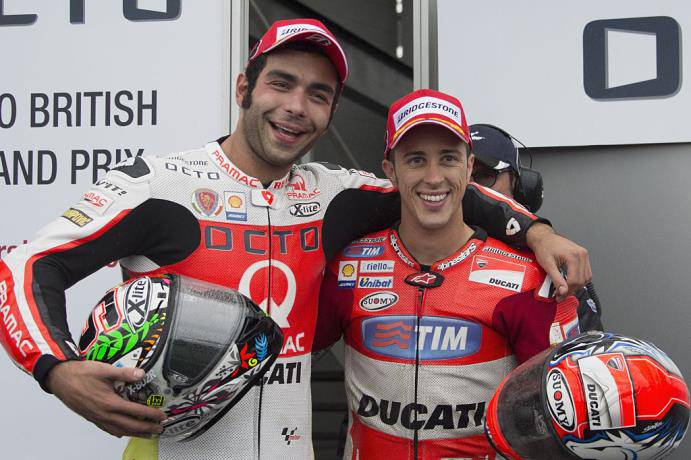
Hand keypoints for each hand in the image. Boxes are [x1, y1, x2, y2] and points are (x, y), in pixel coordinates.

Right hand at [47, 360, 165, 437]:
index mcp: (110, 403)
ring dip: (134, 433)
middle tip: (159, 429)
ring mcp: (97, 418)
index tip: (161, 416)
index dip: (151, 415)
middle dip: (146, 428)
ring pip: (119, 430)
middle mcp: (104, 414)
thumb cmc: (80, 374)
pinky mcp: (91, 417)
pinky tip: (122, 433)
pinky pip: (107, 429)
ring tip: (146, 434)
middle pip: (130, 425)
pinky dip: (118, 432)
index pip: (136, 412)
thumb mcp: (104, 369)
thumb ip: (124, 373)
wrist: (60, 379)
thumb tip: (141, 374)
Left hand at [526, 223, 591, 300]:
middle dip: (571, 290)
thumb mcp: (548, 265)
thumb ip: (556, 279)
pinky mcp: (583, 256)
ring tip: (565, 289)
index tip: (559, 296)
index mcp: (573, 256)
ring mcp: (584, 254)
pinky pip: (586, 272)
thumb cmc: (544, 247)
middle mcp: (581, 254)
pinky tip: (570, 281)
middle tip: (561, 295)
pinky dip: (580, 279)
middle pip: (581, 280)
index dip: (567, 291)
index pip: (574, 280)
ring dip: (577, 285)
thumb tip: (562, 292)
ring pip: (586, 277)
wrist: (544, 238)